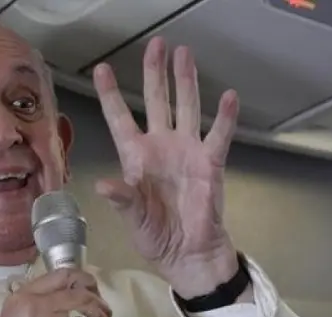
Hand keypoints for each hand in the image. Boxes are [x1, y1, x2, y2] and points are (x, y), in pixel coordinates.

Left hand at [92, 36, 241, 298]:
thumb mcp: (133, 219)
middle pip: (157, 102)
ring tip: (185, 54)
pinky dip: (225, 117)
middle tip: (156, 45)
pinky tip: (228, 95)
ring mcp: (186, 152)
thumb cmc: (157, 238)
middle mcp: (161, 148)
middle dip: (156, 73)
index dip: (112, 95)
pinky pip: (218, 135)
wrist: (189, 255)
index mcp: (135, 158)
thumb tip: (103, 185)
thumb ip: (122, 199)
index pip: (120, 119)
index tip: (103, 69)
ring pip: (186, 108)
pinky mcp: (210, 163)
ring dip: (186, 81)